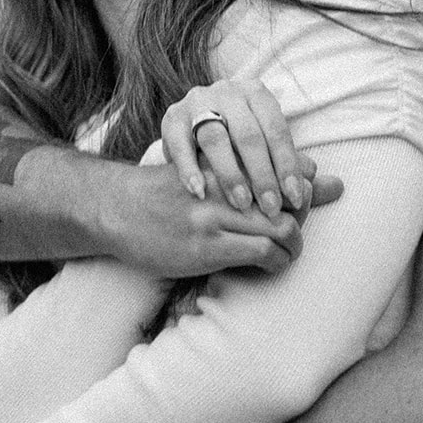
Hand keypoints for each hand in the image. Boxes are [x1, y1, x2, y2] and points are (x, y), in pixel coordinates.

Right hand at [100, 159, 303, 276]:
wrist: (116, 208)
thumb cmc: (164, 191)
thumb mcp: (203, 167)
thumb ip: (243, 166)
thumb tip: (306, 168)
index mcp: (225, 158)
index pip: (283, 166)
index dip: (304, 186)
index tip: (302, 200)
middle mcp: (224, 182)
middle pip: (290, 197)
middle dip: (306, 216)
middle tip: (299, 230)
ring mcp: (216, 215)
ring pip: (284, 226)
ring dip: (296, 244)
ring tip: (289, 251)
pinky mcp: (208, 246)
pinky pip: (262, 252)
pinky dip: (278, 261)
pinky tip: (270, 264)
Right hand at [161, 77, 343, 218]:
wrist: (186, 144)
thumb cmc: (234, 155)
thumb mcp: (264, 157)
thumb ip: (293, 171)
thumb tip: (337, 186)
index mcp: (256, 94)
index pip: (276, 129)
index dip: (287, 164)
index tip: (295, 199)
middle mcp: (226, 92)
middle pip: (248, 133)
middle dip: (262, 173)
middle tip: (270, 208)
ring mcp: (196, 102)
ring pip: (215, 136)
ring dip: (230, 172)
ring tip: (241, 204)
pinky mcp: (170, 118)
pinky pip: (179, 143)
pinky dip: (190, 168)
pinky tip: (200, 192)